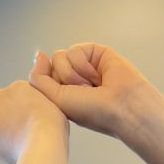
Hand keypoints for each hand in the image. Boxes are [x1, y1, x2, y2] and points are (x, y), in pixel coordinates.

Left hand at [0, 77, 66, 163]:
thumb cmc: (52, 130)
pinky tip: (9, 150)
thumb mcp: (54, 107)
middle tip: (22, 135)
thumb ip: (40, 106)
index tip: (28, 125)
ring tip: (16, 144)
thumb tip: (37, 113)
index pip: (16, 100)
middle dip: (7, 121)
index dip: (22, 115)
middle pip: (0, 109)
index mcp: (18, 86)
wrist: (42, 144)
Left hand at [28, 42, 154, 139]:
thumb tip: (38, 53)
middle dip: (64, 81)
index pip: (42, 77)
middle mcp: (73, 78)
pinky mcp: (95, 52)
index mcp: (64, 93)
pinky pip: (74, 50)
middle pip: (49, 67)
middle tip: (84, 94)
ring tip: (93, 86)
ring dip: (74, 75)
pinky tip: (98, 76)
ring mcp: (84, 65)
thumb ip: (38, 78)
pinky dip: (83, 65)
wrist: (124, 108)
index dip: (50, 86)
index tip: (69, 100)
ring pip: (59, 57)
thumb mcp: (56, 100)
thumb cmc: (94, 112)